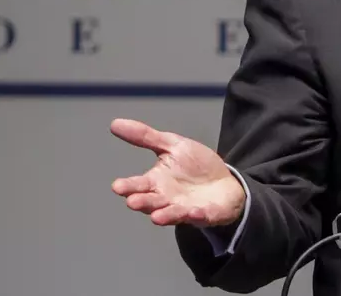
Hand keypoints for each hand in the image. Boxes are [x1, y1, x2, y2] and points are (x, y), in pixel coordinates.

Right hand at [109, 118, 245, 226]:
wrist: (225, 182)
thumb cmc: (194, 166)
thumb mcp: (172, 145)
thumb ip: (146, 137)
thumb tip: (115, 123)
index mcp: (155, 182)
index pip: (138, 185)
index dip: (128, 186)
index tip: (117, 186)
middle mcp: (166, 199)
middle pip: (150, 202)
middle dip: (142, 202)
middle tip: (132, 201)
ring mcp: (184, 209)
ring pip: (171, 214)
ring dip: (165, 215)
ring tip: (156, 217)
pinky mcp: (205, 214)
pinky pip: (200, 216)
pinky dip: (196, 215)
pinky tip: (193, 212)